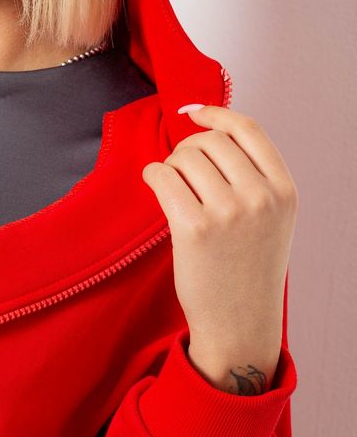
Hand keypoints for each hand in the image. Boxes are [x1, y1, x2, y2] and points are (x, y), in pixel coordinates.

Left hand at [141, 105, 298, 392]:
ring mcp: (229, 212)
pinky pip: (163, 177)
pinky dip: (153, 175)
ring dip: (170, 165)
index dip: (216, 114)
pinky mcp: (195, 228)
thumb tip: (207, 131)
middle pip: (210, 141)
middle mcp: (261, 197)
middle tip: (180, 170)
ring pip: (184, 157)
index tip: (193, 113)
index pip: (249, 130)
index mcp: (284, 190)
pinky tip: (154, 185)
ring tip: (172, 187)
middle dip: (188, 149)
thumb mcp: (272, 218)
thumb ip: (253, 177)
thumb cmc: (248, 269)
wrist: (240, 323)